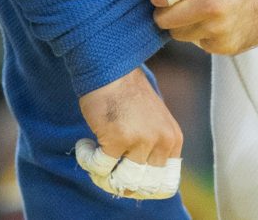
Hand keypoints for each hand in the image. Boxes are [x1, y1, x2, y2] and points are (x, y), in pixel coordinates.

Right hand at [76, 68, 182, 198]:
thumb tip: (138, 181)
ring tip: (95, 155)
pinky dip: (88, 160)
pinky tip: (84, 145)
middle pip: (143, 184)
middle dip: (123, 183)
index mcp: (173, 138)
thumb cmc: (128, 93)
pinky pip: (100, 167)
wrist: (110, 69)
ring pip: (122, 179)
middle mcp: (161, 141)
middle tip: (108, 169)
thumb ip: (153, 146)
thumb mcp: (153, 120)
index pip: (166, 182)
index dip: (146, 187)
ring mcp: (140, 141)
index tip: (127, 178)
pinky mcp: (116, 139)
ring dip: (104, 173)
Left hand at [149, 0, 257, 54]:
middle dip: (167, 12)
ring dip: (186, 24)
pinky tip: (222, 20)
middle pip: (164, 20)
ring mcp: (221, 29)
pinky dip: (205, 34)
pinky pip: (201, 44)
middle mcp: (213, 4)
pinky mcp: (228, 46)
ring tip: (205, 9)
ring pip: (180, 35)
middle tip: (180, 2)